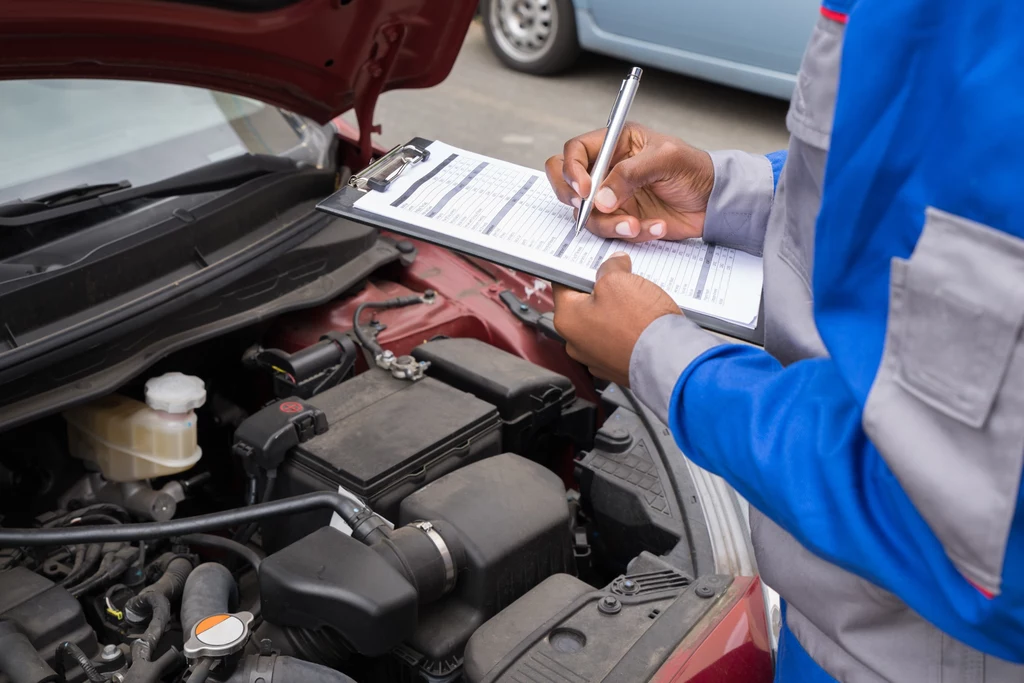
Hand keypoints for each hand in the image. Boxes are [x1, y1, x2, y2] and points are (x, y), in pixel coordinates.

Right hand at [545, 122, 714, 242]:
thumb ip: (630, 174)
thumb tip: (600, 197)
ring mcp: (611, 198)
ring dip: (611, 224)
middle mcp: (607, 171)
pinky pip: (612, 232)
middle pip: (567, 184)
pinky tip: (656, 227)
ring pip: (587, 216)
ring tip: (637, 224)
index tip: (585, 190)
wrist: (714, 203)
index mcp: (614, 144)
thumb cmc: (695, 170)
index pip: (575, 152)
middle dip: (576, 201)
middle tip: (593, 209)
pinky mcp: (621, 220)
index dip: (572, 170)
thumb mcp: (666, 159)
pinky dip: (633, 233)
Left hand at [553, 252, 680, 385]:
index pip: (562, 285)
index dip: (579, 269)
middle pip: (583, 305)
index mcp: (567, 319)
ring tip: (636, 303)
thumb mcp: (619, 280)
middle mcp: (575, 343)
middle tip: (621, 280)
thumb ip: (610, 268)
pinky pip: (615, 341)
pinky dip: (625, 331)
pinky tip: (641, 323)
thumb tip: (613, 264)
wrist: (668, 360)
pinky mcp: (614, 367)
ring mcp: (594, 358)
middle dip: (601, 291)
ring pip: (601, 323)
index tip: (594, 263)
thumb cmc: (639, 324)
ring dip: (615, 311)